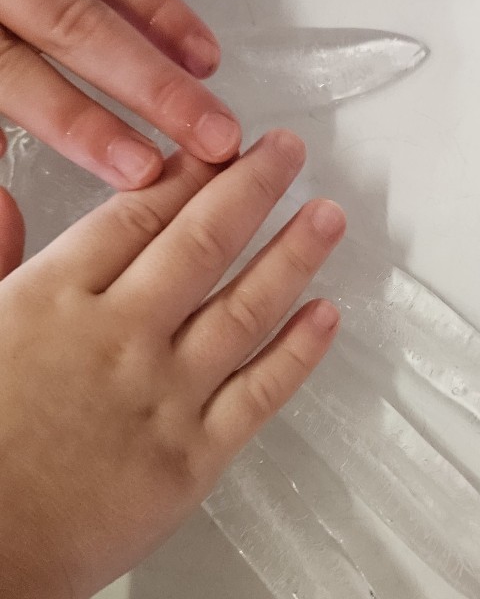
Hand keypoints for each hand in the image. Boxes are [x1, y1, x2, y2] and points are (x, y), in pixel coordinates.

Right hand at [0, 129, 344, 598]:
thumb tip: (11, 199)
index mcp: (57, 299)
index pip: (139, 213)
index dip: (190, 171)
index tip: (222, 143)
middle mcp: (121, 335)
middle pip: (203, 243)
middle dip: (252, 187)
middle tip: (290, 152)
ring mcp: (165, 395)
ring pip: (244, 308)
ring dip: (293, 255)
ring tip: (328, 215)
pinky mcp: (195, 456)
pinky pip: (259, 392)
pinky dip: (299, 352)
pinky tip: (326, 314)